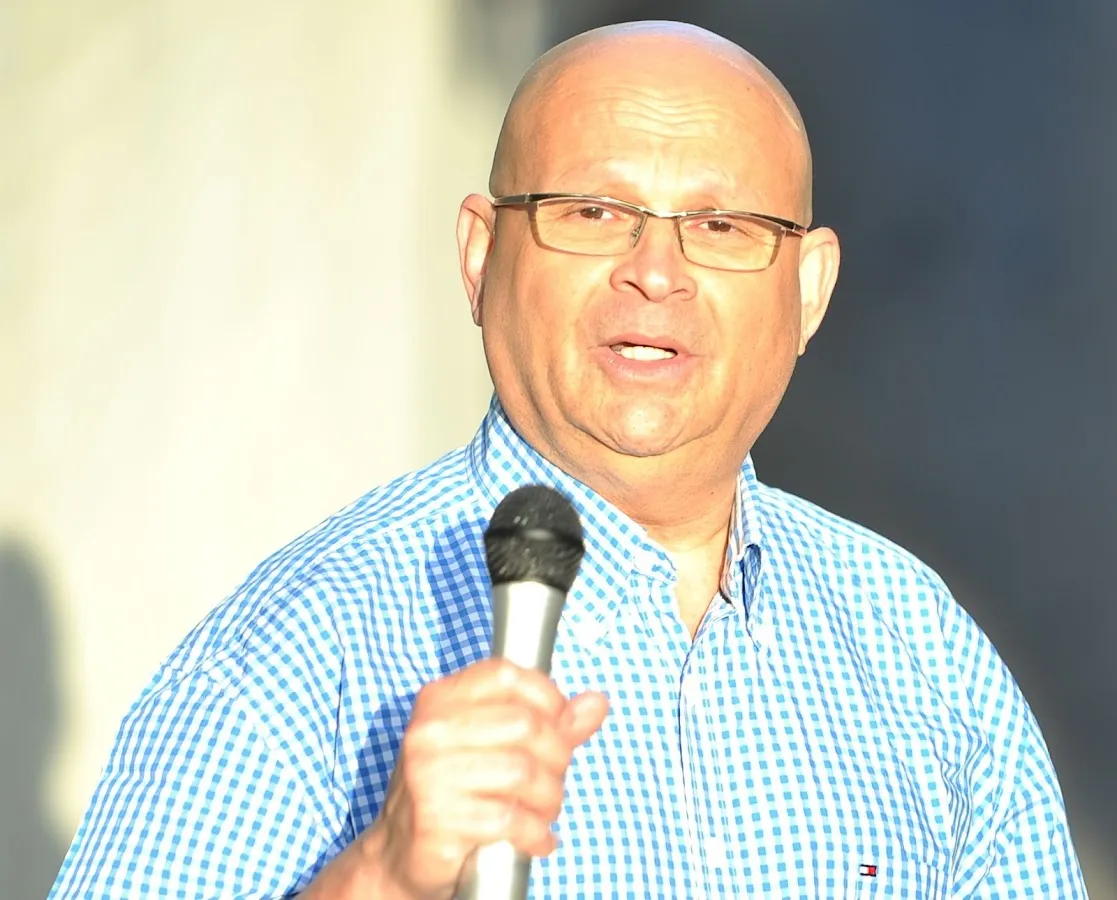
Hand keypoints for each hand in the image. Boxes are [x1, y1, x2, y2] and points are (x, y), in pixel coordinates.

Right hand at [365, 658, 608, 899]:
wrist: (399, 854)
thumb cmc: (451, 791)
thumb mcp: (493, 745)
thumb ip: (548, 723)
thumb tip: (597, 703)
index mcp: (439, 699)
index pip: (506, 675)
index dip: (547, 697)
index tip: (559, 724)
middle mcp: (430, 730)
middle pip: (526, 724)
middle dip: (556, 757)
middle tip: (554, 779)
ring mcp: (430, 774)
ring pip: (524, 772)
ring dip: (549, 799)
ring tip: (546, 812)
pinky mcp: (438, 819)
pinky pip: (511, 819)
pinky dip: (536, 833)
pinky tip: (537, 839)